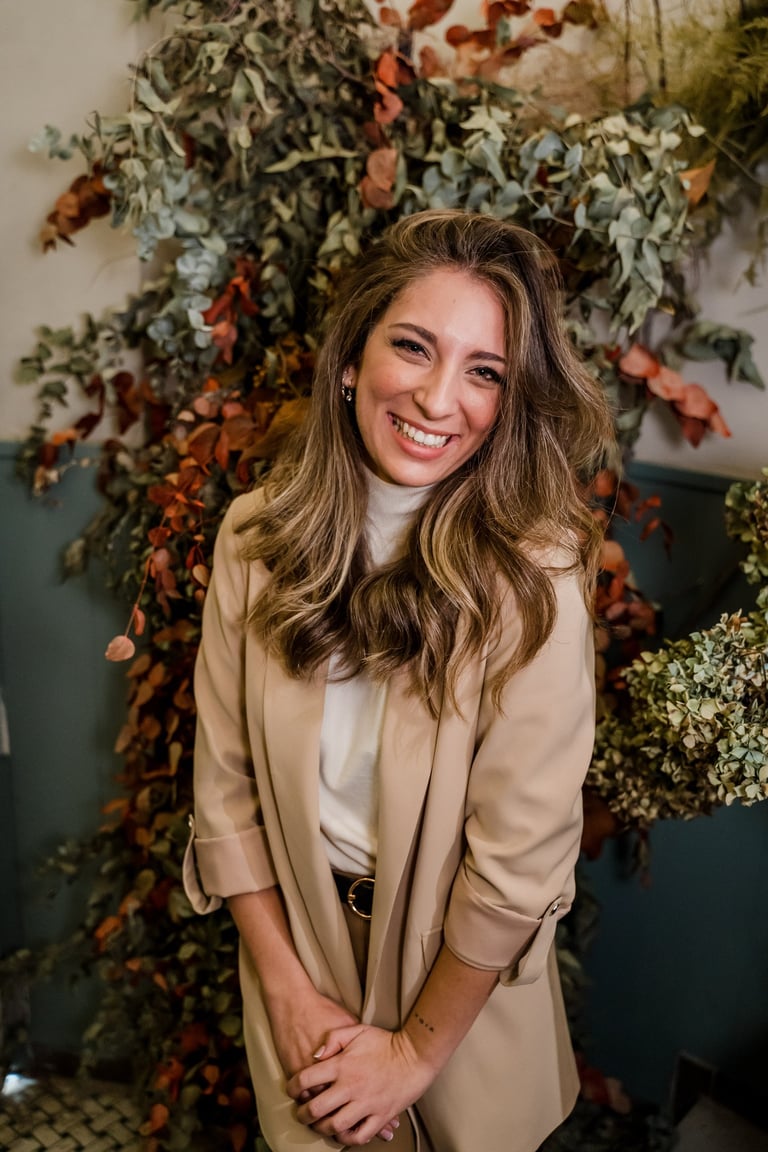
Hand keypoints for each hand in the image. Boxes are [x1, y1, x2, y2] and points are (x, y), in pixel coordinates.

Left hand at [267, 991, 399, 1143]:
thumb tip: (314, 1055)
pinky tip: (342, 1133)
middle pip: (316, 1108)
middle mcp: (351, 1087)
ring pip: (334, 1126)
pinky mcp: (380, 1116)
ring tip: (319, 1125)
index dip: (292, 1087)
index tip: (292, 1090)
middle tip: (301, 1114)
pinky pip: (359, 1136)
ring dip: (321, 1128)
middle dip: (303, 1114)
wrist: (415, 1055)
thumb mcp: (357, 1030)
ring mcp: (366, 1104)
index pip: (306, 1079)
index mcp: (342, 1065)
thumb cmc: (386, 1042)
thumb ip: (333, 1039)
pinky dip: (347, 1139)